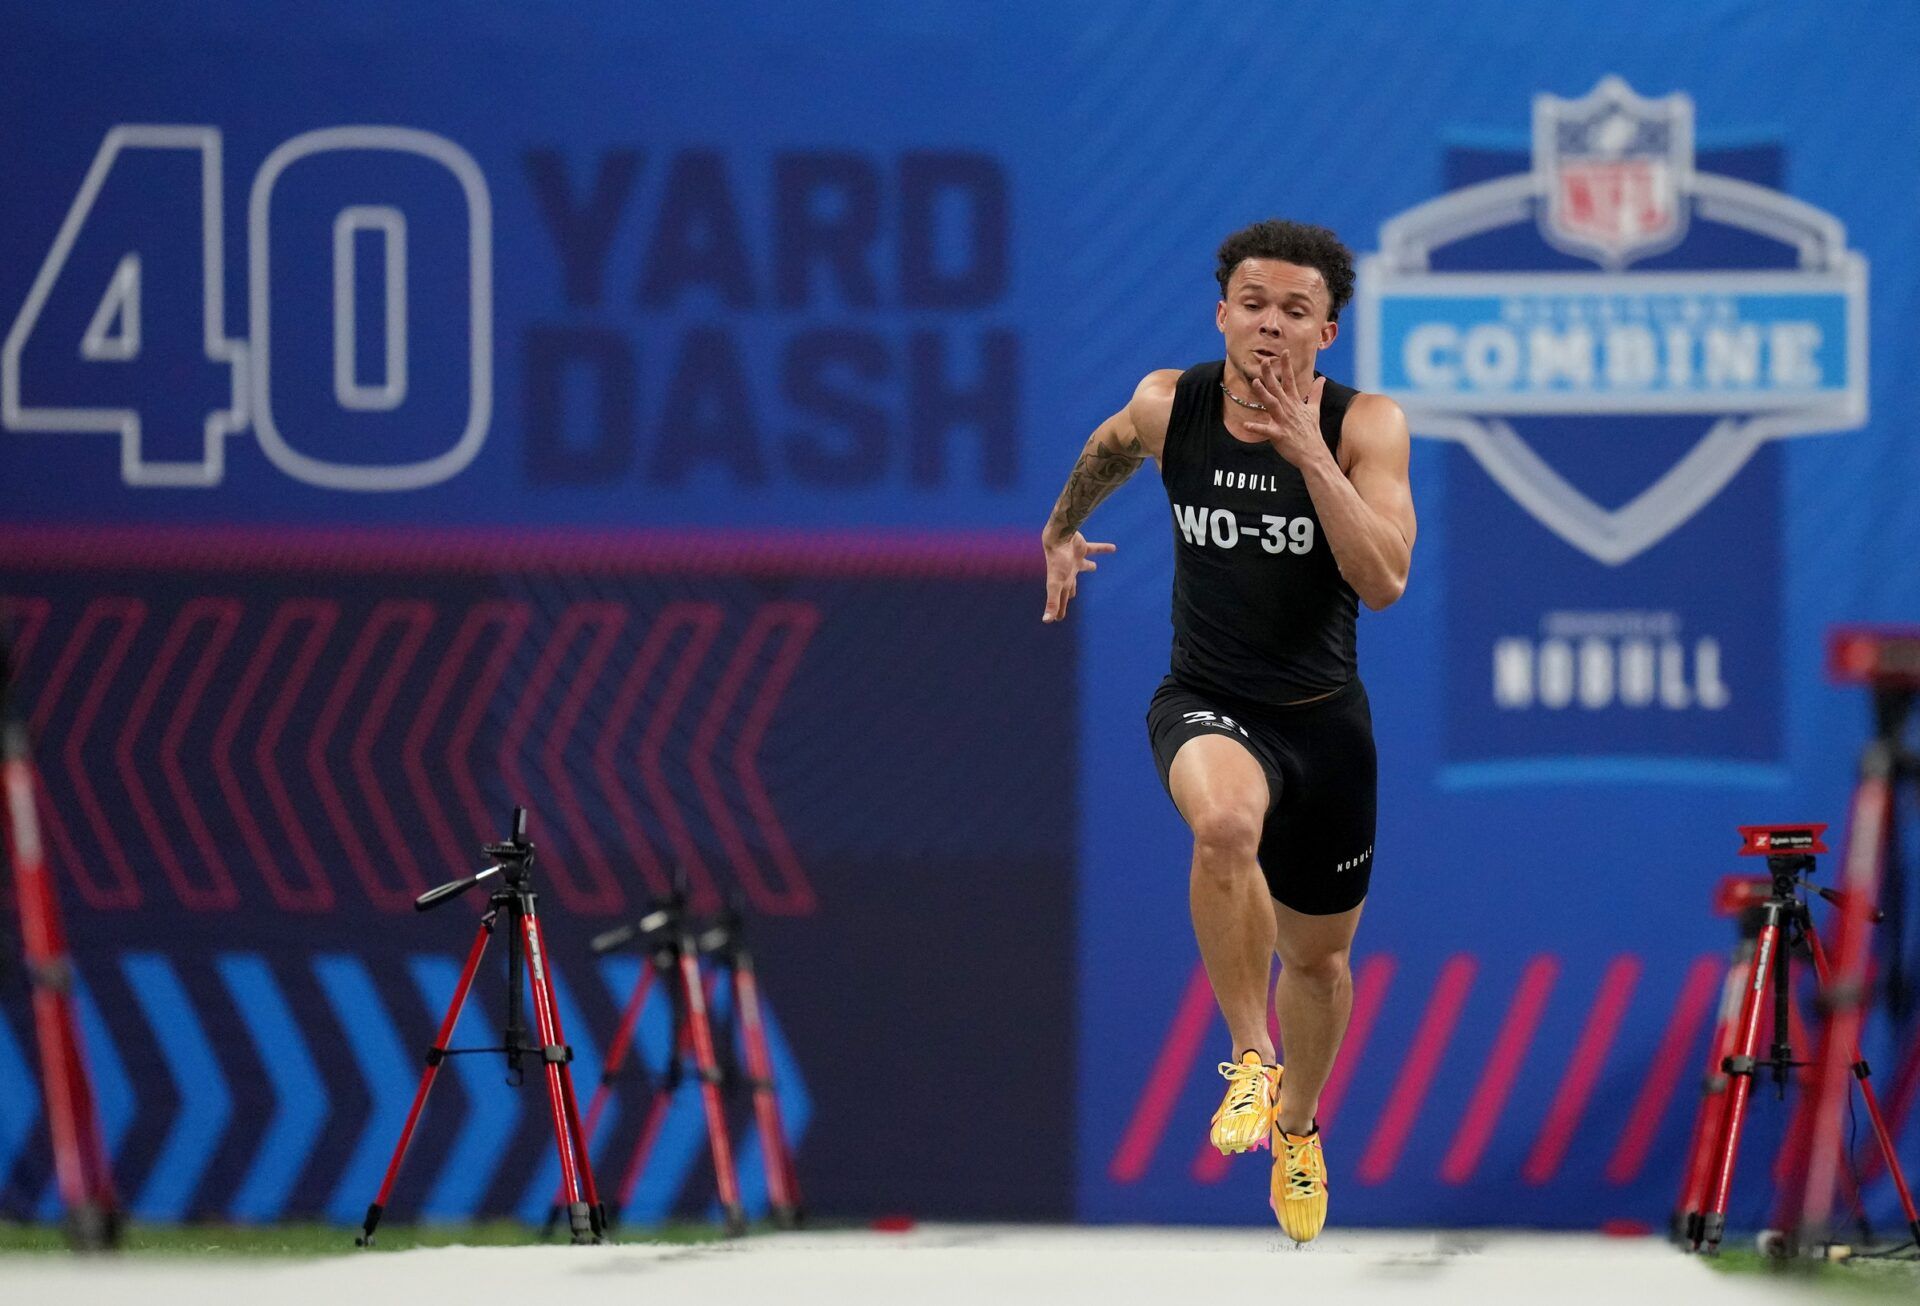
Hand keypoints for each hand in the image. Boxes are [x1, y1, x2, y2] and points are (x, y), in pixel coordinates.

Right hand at [1041, 530, 1114, 622]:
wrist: (1058, 537)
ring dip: (1089, 566)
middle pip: (1070, 585)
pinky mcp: (1082, 548)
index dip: (1059, 610)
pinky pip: (1095, 549)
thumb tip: (1046, 621)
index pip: (1060, 600)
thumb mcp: (1055, 585)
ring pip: (1084, 565)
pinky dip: (1103, 548)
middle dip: (1070, 592)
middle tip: (1071, 597)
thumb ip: (1052, 603)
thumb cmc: (1057, 562)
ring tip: (1094, 567)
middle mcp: (1068, 572)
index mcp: (1062, 583)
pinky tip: (1113, 548)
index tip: (1059, 619)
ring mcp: (1075, 560)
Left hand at [1246, 351, 1328, 469]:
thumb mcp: (1314, 410)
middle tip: (1264, 361)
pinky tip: (1245, 425)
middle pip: (1278, 389)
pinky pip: (1266, 431)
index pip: (1290, 380)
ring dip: (1263, 393)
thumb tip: (1322, 378)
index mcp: (1296, 403)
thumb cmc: (1311, 432)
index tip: (1284, 352)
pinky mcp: (1279, 435)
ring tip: (1255, 382)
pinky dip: (1256, 428)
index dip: (1287, 366)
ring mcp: (1284, 421)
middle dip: (1271, 375)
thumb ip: (1316, 393)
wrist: (1314, 454)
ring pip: (1272, 404)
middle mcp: (1289, 409)